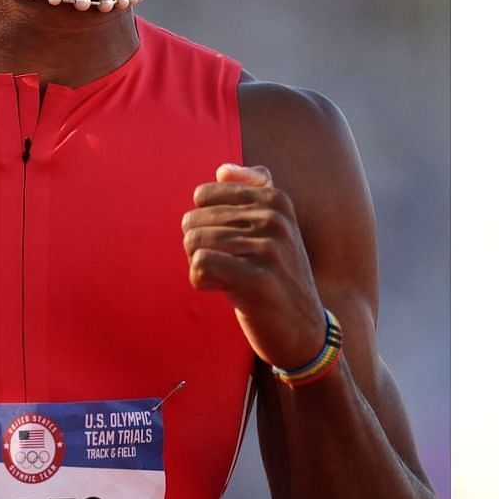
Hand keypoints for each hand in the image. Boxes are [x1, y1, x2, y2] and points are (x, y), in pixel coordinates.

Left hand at [183, 164, 327, 368]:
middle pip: (194, 221)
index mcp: (275, 199)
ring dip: (200, 267)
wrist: (304, 330)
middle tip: (227, 268)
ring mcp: (269, 248)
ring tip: (227, 280)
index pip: (203, 196)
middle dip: (199, 248)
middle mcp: (274, 218)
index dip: (205, 224)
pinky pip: (200, 264)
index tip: (228, 244)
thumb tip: (223, 169)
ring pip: (194, 243)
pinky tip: (223, 290)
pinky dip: (201, 281)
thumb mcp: (275, 228)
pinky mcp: (258, 280)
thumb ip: (254, 191)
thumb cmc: (278, 277)